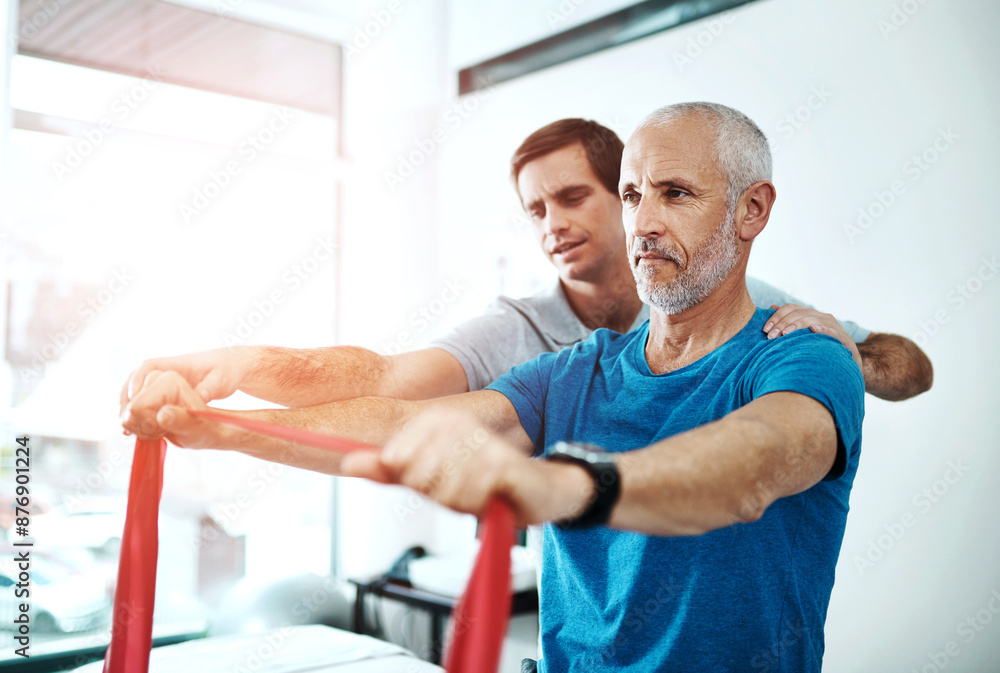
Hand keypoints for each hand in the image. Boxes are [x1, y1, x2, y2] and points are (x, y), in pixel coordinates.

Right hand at [121, 370, 227, 448]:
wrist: (228, 370)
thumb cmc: (225, 371)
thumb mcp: (220, 380)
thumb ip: (210, 388)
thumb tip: (201, 396)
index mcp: (174, 364)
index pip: (146, 368)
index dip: (136, 385)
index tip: (133, 403)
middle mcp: (163, 371)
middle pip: (134, 381)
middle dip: (126, 400)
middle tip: (124, 420)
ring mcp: (161, 381)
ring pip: (135, 392)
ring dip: (128, 408)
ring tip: (126, 427)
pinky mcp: (162, 392)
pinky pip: (143, 401)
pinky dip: (137, 413)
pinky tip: (135, 428)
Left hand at [339, 409, 593, 526]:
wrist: (539, 493)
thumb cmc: (483, 485)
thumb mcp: (431, 481)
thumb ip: (389, 472)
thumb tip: (347, 463)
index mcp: (434, 420)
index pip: (395, 458)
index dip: (413, 481)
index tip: (437, 481)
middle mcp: (456, 421)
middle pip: (416, 477)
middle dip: (437, 495)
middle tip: (462, 490)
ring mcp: (479, 438)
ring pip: (442, 489)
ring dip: (460, 502)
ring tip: (479, 493)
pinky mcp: (501, 461)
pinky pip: (470, 495)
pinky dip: (479, 505)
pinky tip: (493, 496)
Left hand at [764, 304, 861, 367]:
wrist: (846, 363)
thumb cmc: (820, 347)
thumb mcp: (803, 335)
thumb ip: (789, 321)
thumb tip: (773, 307)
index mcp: (810, 315)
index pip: (791, 308)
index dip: (777, 316)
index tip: (765, 329)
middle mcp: (821, 317)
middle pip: (800, 314)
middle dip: (783, 324)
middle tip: (770, 336)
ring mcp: (833, 326)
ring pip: (813, 320)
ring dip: (797, 326)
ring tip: (785, 334)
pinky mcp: (844, 337)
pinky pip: (833, 331)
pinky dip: (823, 329)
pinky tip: (813, 330)